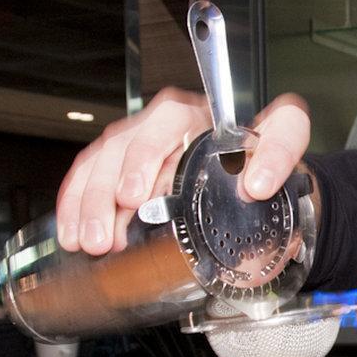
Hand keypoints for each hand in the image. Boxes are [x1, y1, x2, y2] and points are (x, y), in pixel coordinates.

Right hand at [55, 87, 313, 254]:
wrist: (260, 178)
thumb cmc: (265, 161)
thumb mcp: (283, 146)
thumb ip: (280, 153)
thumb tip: (256, 183)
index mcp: (201, 114)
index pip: (170, 120)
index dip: (145, 157)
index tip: (134, 197)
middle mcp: (166, 123)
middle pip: (124, 146)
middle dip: (107, 194)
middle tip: (108, 233)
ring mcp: (141, 140)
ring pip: (104, 160)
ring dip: (90, 204)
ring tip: (92, 242)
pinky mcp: (124, 162)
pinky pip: (90, 174)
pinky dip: (76, 204)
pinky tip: (72, 232)